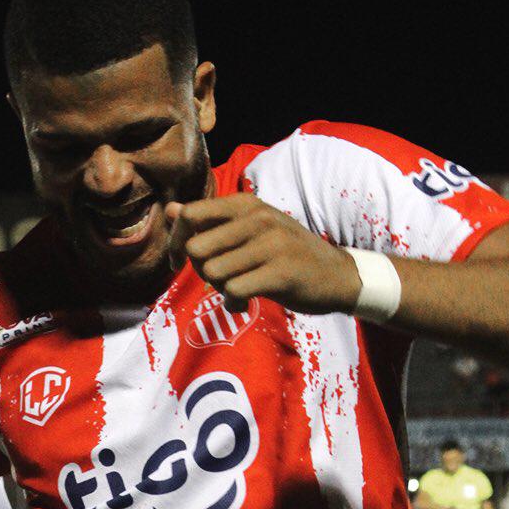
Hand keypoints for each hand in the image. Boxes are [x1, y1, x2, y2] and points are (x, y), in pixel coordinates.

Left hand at [165, 195, 361, 313]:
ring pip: (212, 273)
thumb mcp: (250, 229)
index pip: (190, 215)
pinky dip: (233, 304)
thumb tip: (170, 209)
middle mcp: (257, 218)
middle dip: (200, 271)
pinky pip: (233, 292)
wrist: (337, 275)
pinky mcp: (281, 273)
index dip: (176, 242)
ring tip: (237, 290)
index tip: (179, 261)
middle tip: (220, 279)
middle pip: (196, 249)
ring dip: (218, 290)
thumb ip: (210, 220)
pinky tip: (245, 304)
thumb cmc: (287, 253)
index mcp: (246, 204)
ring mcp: (271, 244)